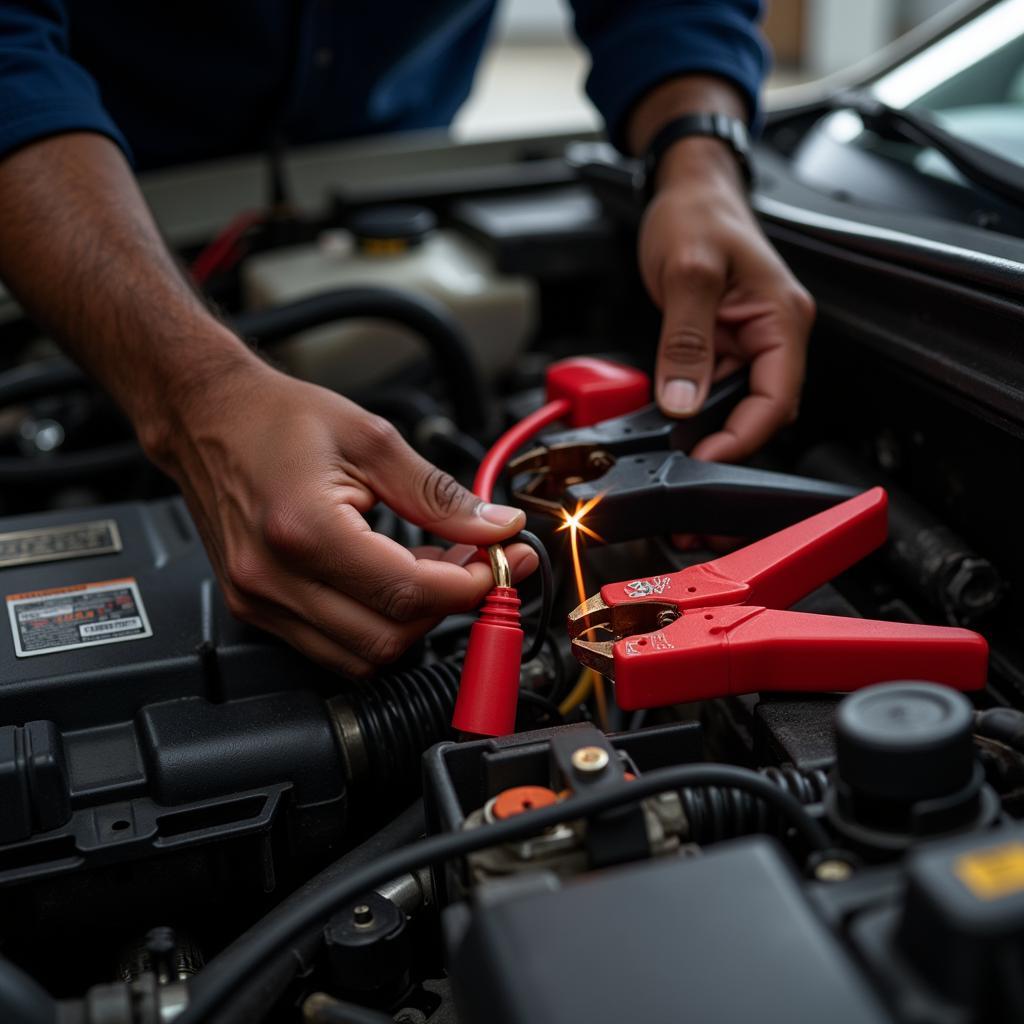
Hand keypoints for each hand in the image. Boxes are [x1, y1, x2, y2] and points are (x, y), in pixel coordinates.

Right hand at [144, 356, 535, 675]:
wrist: (207, 417)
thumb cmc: (275, 418)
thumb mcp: (372, 439)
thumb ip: (440, 494)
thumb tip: (494, 527)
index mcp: (304, 530)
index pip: (409, 592)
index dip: (471, 585)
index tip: (502, 563)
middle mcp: (274, 578)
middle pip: (389, 637)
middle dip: (448, 607)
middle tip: (476, 564)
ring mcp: (259, 600)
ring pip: (363, 655)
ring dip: (414, 621)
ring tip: (434, 567)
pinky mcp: (256, 607)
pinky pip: (332, 646)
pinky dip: (376, 623)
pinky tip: (393, 579)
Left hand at [638, 137, 814, 461]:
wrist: (686, 190)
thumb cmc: (697, 213)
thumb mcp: (688, 273)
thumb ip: (686, 341)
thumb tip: (682, 400)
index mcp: (783, 317)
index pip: (777, 398)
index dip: (743, 436)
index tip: (706, 456)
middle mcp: (775, 332)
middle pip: (763, 409)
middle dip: (728, 437)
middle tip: (685, 456)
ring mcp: (752, 339)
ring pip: (739, 403)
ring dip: (710, 423)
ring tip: (674, 437)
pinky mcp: (727, 342)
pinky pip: (717, 386)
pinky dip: (696, 403)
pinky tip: (673, 409)